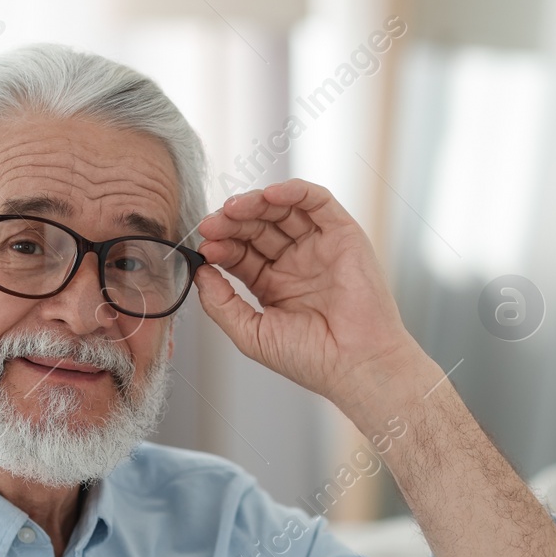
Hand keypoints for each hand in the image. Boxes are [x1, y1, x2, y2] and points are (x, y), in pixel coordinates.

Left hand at [193, 179, 435, 413]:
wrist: (356, 365)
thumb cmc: (312, 359)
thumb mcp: (252, 334)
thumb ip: (221, 304)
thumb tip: (199, 272)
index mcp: (273, 285)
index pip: (240, 253)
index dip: (221, 245)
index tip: (204, 247)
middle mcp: (296, 263)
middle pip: (257, 227)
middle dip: (231, 223)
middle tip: (211, 224)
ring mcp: (319, 247)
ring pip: (282, 210)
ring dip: (255, 204)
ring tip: (232, 209)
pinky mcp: (344, 235)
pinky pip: (317, 201)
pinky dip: (294, 191)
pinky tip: (270, 195)